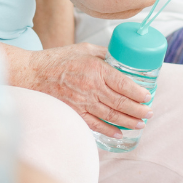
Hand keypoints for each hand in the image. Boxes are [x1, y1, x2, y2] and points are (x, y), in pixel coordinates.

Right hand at [21, 43, 151, 135]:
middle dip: (138, 110)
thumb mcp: (84, 48)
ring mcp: (82, 102)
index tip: (148, 96)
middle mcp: (91, 86)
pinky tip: (119, 133)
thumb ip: (104, 54)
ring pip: (111, 115)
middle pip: (120, 102)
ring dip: (128, 121)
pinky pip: (95, 124)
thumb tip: (121, 58)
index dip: (138, 92)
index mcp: (95, 68)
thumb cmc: (58, 59)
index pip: (122, 84)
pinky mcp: (74, 112)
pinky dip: (108, 130)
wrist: (33, 74)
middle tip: (149, 113)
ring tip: (140, 124)